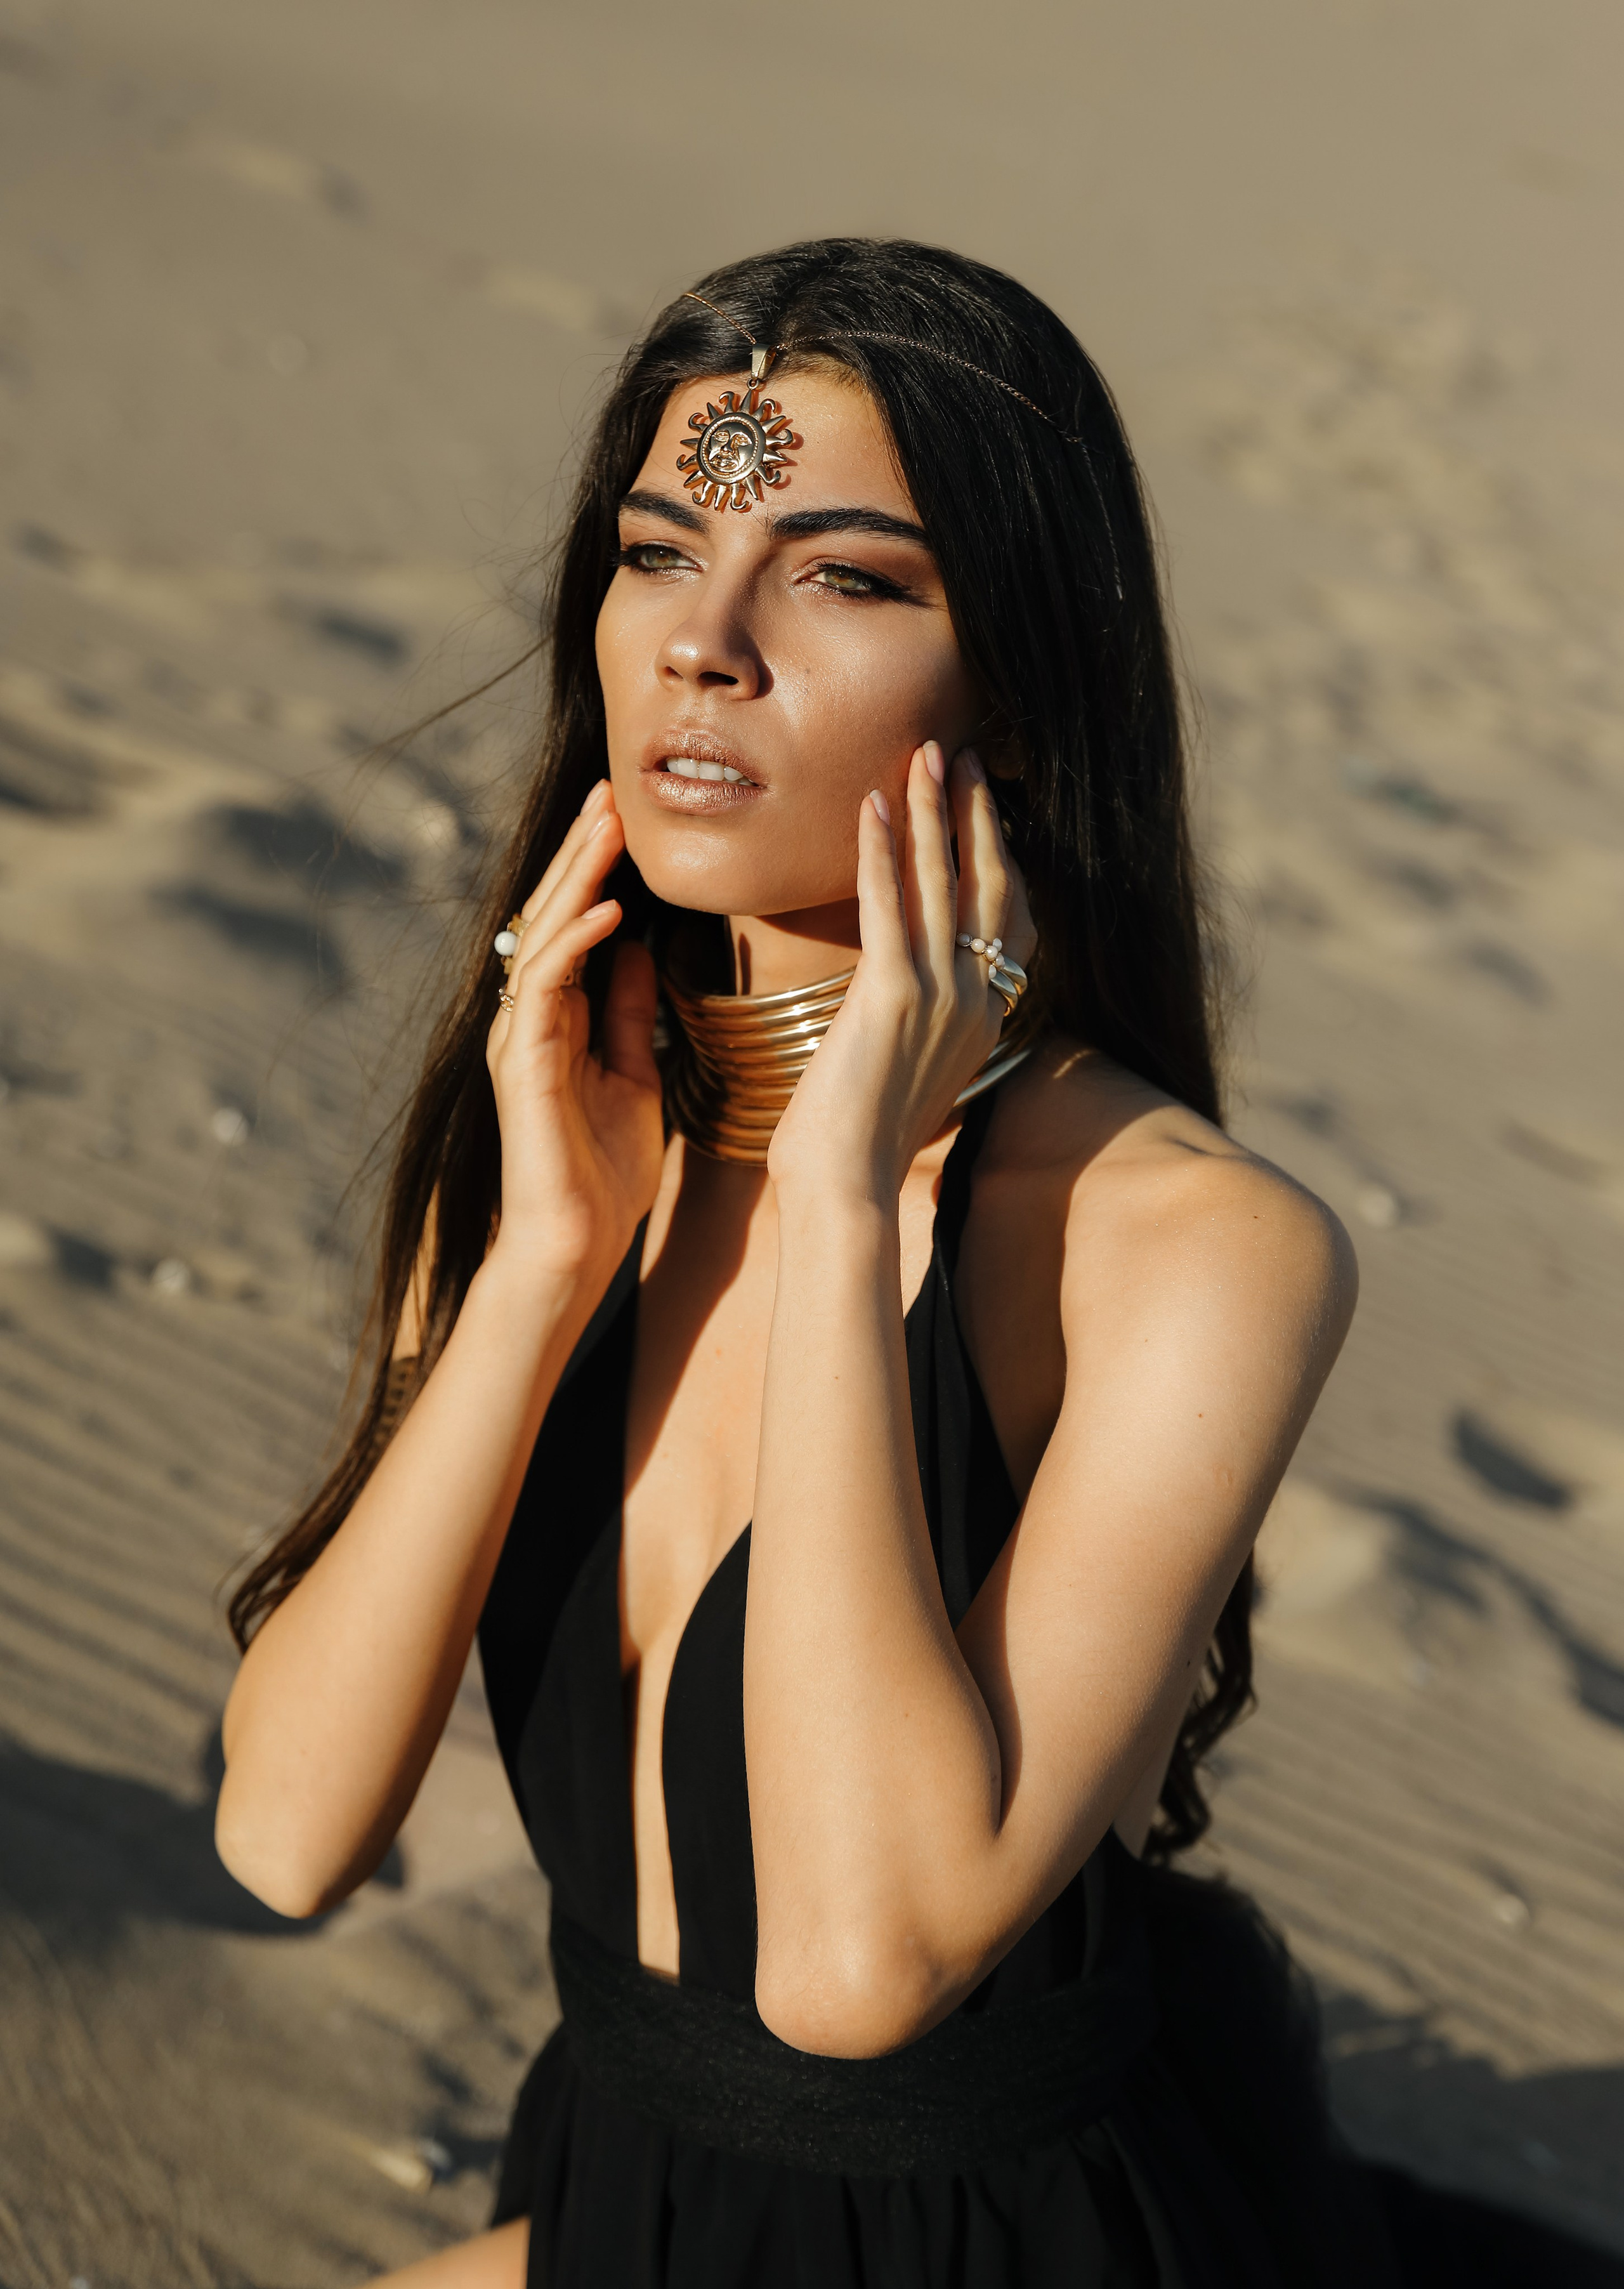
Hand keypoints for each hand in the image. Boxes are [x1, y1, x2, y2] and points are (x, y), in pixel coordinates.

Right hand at [485, 781, 663, 1288]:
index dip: (597, 871)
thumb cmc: (604, 1175)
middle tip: (613, 792)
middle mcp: (530, 1018)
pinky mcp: (521, 1064)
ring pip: (544, 936)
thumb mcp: (636, 1076)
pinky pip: (546, 988)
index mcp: (559, 1018)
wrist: (575, 1245)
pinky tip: (612, 911)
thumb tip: (644, 950)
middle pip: (553, 916)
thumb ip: (633, 1014)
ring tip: (610, 826)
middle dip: (583, 853)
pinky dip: (578, 944)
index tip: (627, 819)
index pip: (575, 926)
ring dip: (578, 878)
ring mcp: (520, 1037)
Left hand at [767, 744, 1036, 1200]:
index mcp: (984, 1021)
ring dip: (933, 811)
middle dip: (977, 815)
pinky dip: (880, 850)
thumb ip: (920, 1028)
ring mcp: (942, 997)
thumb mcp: (908, 1074)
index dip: (1000, 859)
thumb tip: (901, 1001)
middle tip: (966, 756)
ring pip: (944, 883)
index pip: (1010, 923)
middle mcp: (976, 1002)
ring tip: (925, 755)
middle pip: (988, 886)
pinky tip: (870, 805)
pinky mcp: (893, 997)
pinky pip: (888, 906)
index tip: (985, 809)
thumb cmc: (860, 1142)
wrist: (847, 1186)